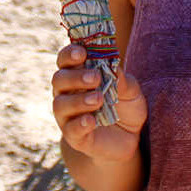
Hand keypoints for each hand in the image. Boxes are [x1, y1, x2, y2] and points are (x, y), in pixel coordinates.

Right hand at [52, 43, 146, 163]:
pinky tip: (91, 121)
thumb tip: (116, 69)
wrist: (129, 138)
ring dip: (78, 100)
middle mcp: (67, 94)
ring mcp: (68, 116)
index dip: (69, 54)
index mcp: (77, 75)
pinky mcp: (74, 136)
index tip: (82, 52)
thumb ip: (123, 80)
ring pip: (60, 104)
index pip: (65, 60)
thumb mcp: (131, 91)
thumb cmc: (125, 106)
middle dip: (75, 76)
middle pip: (59, 79)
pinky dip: (79, 124)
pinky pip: (70, 130)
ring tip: (98, 99)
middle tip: (96, 78)